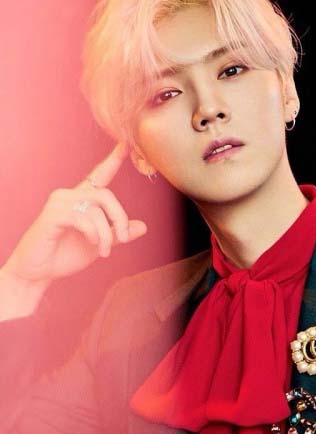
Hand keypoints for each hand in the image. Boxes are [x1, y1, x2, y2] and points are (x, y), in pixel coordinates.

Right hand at [2, 143, 147, 286]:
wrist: (38, 272)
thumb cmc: (65, 256)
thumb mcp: (99, 245)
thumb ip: (117, 234)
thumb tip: (143, 226)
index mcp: (81, 200)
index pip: (99, 176)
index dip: (113, 161)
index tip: (126, 144)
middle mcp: (69, 196)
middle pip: (106, 195)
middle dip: (120, 218)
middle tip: (123, 239)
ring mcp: (59, 204)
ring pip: (97, 210)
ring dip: (107, 234)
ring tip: (104, 252)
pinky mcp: (52, 215)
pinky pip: (83, 218)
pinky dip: (93, 233)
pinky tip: (92, 244)